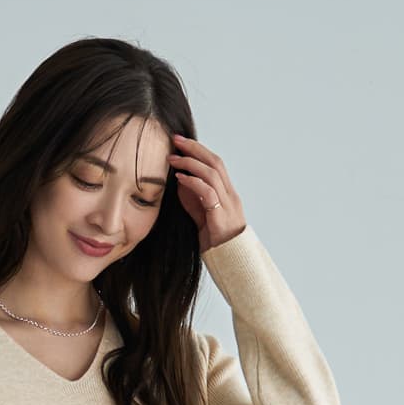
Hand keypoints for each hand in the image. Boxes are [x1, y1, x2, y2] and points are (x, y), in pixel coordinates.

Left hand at [169, 133, 246, 252]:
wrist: (230, 265)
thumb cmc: (216, 243)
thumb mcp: (201, 216)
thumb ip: (194, 199)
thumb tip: (180, 181)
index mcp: (228, 194)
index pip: (215, 164)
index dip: (199, 150)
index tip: (181, 142)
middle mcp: (230, 196)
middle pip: (215, 162)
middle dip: (195, 148)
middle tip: (176, 140)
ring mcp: (228, 205)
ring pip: (212, 173)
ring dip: (191, 163)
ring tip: (173, 159)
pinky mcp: (221, 217)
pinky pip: (208, 193)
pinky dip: (193, 182)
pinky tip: (180, 178)